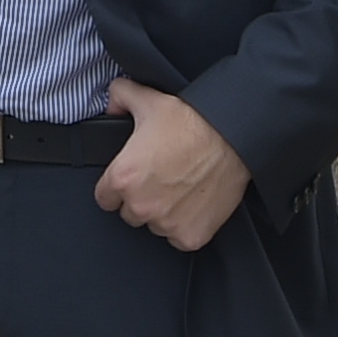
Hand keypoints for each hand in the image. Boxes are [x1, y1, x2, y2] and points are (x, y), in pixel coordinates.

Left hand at [95, 82, 249, 251]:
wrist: (233, 138)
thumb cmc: (193, 122)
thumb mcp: (149, 100)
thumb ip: (120, 97)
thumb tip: (111, 104)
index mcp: (123, 178)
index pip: (104, 198)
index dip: (117, 187)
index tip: (132, 179)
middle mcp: (141, 205)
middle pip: (129, 214)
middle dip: (141, 199)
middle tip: (161, 179)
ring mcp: (166, 224)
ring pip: (155, 226)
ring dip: (163, 213)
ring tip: (180, 188)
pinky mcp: (190, 236)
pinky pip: (179, 238)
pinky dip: (185, 225)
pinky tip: (193, 203)